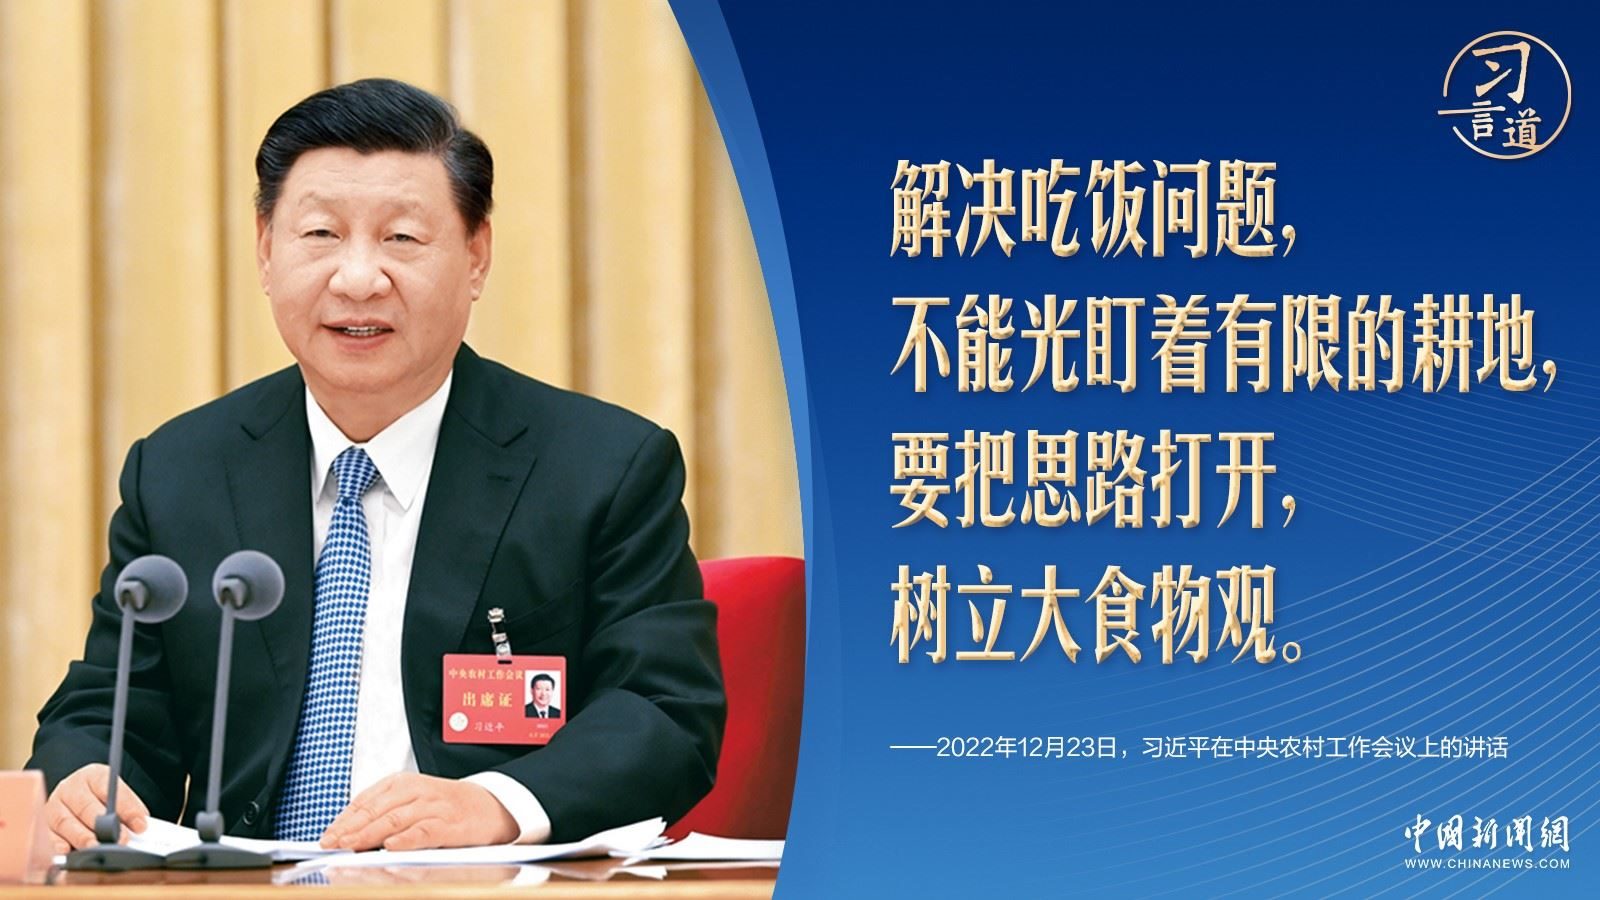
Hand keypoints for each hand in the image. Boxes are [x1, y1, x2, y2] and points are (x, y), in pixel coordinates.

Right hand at [44, 763, 149, 852]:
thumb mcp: (117, 795)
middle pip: (85, 806)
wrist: (76, 796)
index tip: (140, 825)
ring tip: (95, 848)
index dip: (126, 808)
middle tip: (119, 840)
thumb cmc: (100, 798)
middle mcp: (70, 788)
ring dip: (82, 837)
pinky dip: (57, 845)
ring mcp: (54, 806)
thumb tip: (139, 827)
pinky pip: (49, 836)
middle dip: (104, 825)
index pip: (109, 789)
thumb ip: (129, 809)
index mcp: (93, 776)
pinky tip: (67, 852)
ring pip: (65, 822)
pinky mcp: (43, 825)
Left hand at [319, 773, 517, 850]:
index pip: (366, 800)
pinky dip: (407, 839)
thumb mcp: (412, 799)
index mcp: (403, 782)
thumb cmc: (445, 805)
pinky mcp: (450, 825)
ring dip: (369, 834)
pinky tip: (391, 846)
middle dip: (350, 828)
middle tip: (331, 843)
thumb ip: (384, 812)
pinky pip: (425, 832)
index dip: (344, 819)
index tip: (327, 836)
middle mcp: (417, 791)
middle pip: (376, 809)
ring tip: (350, 846)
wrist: (490, 805)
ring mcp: (434, 807)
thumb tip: (348, 833)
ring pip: (395, 819)